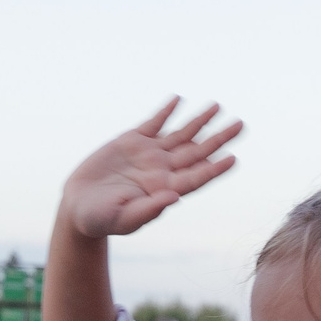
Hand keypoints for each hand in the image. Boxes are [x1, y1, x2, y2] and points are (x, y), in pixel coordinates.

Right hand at [59, 100, 242, 239]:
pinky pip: (153, 123)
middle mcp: (162, 170)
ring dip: (199, 121)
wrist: (78, 207)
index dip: (215, 168)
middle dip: (219, 138)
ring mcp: (148, 154)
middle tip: (241, 125)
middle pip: (197, 152)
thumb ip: (150, 209)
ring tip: (218, 106)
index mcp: (165, 190)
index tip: (233, 158)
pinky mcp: (131, 141)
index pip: (196, 177)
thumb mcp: (124, 218)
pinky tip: (178, 100)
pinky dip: (165, 112)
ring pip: (181, 134)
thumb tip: (175, 198)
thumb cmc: (102, 220)